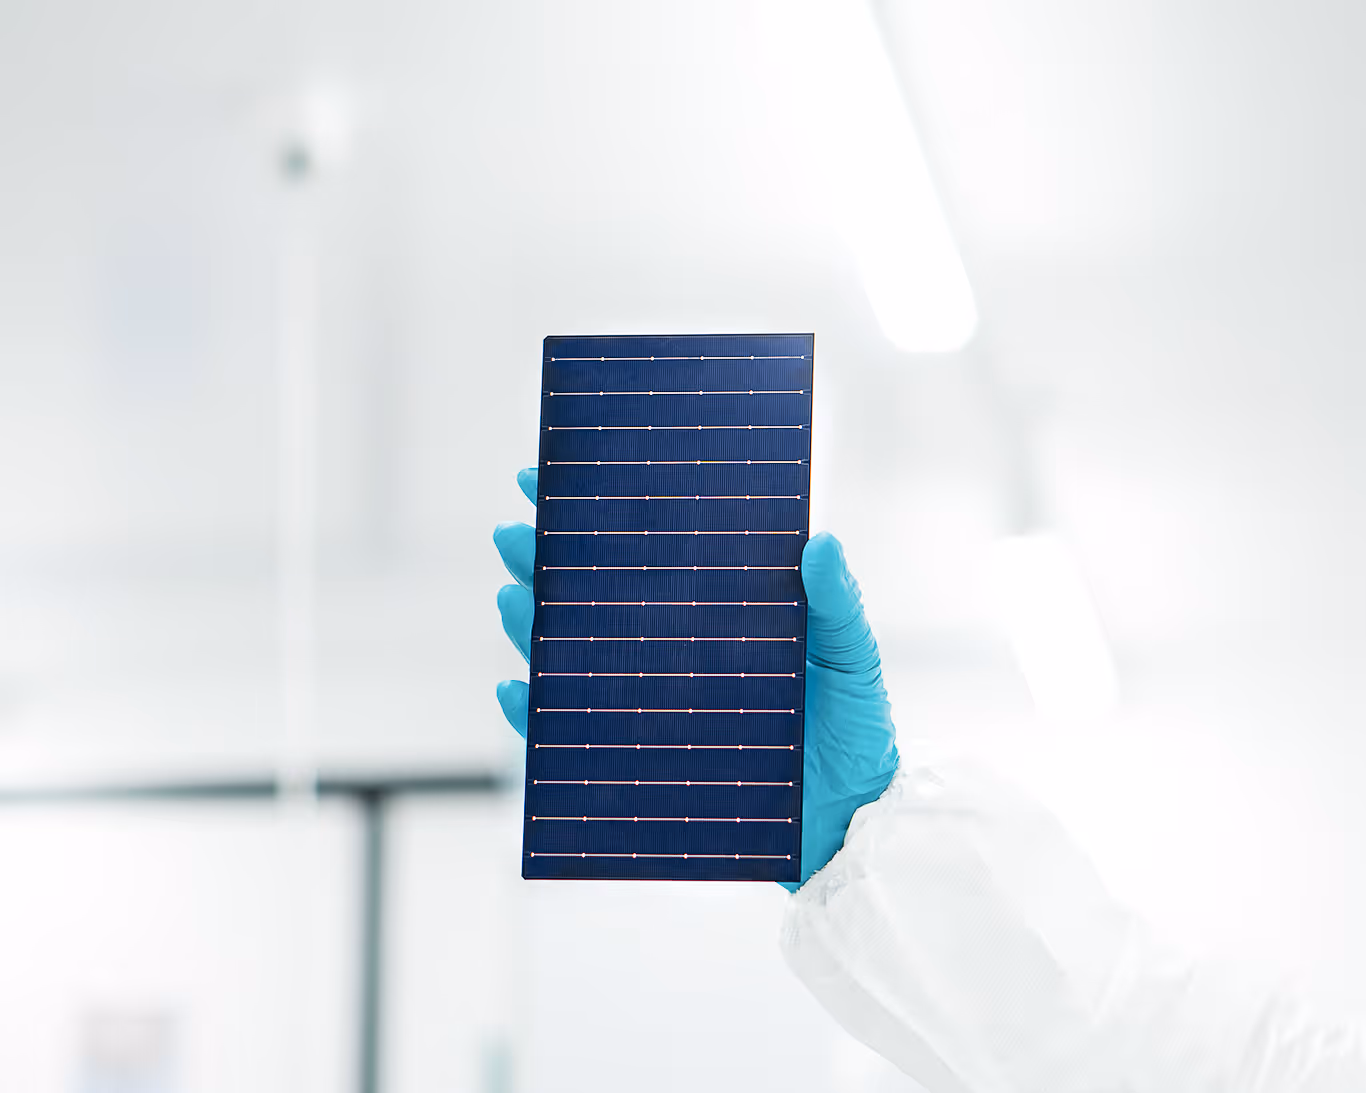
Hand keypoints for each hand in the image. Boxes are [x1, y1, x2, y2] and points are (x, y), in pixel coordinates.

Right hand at [494, 468, 898, 887]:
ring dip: (528, 627)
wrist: (851, 816)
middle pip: (589, 597)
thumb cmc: (853, 725)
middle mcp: (668, 649)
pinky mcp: (636, 757)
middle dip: (542, 561)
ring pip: (567, 657)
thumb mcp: (851, 655)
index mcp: (710, 609)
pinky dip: (534, 715)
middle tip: (515, 535)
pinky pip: (570, 736)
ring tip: (512, 598)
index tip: (551, 479)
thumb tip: (819, 541)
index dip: (595, 516)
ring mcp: (647, 702)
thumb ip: (836, 602)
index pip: (644, 553)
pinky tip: (517, 688)